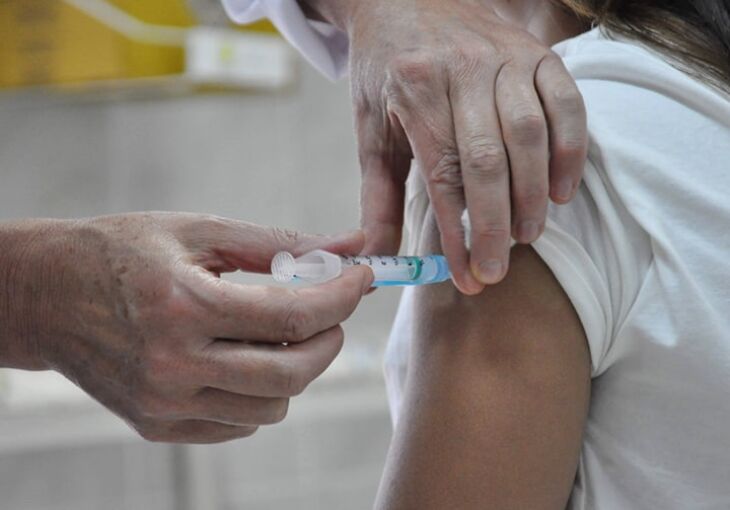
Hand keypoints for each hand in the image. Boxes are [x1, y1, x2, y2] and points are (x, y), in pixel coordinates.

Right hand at [0, 214, 372, 443]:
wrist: (46, 295)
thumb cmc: (123, 251)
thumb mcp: (199, 231)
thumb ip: (278, 242)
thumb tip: (350, 243)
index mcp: (182, 305)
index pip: (290, 315)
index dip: (340, 297)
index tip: (361, 278)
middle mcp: (172, 364)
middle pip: (290, 374)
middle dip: (330, 341)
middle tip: (332, 312)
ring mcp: (163, 403)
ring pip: (271, 407)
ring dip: (296, 369)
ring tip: (280, 332)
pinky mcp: (158, 425)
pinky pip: (240, 424)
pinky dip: (260, 394)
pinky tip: (246, 358)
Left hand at [303, 0, 587, 292]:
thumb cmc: (386, 73)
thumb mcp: (371, 133)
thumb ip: (375, 199)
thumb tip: (372, 258)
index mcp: (415, 89)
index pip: (442, 175)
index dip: (457, 233)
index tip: (467, 277)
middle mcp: (463, 69)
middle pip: (489, 161)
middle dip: (495, 226)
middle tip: (497, 270)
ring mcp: (506, 57)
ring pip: (531, 136)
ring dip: (532, 195)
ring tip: (526, 237)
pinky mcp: (537, 52)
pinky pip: (566, 104)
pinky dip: (570, 152)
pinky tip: (559, 192)